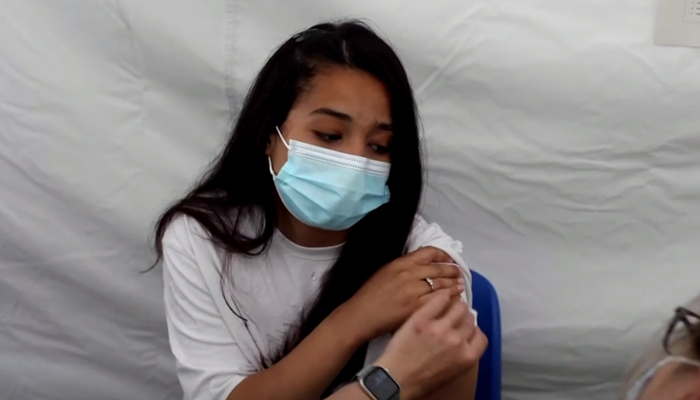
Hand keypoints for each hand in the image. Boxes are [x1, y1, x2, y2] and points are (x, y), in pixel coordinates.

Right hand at [340, 247, 464, 341]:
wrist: (361, 315)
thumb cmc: (370, 294)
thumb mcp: (386, 271)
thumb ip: (406, 266)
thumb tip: (426, 266)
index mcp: (401, 263)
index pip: (429, 252)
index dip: (443, 255)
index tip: (450, 260)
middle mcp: (409, 274)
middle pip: (439, 269)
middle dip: (452, 271)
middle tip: (460, 274)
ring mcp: (414, 292)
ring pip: (442, 285)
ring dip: (454, 286)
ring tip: (460, 286)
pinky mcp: (416, 308)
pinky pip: (439, 302)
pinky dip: (449, 300)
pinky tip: (454, 301)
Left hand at [376, 293, 486, 399]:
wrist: (396, 380)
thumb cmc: (421, 381)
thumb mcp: (452, 373)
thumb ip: (462, 354)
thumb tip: (464, 338)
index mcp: (467, 357)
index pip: (481, 336)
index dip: (473, 331)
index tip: (467, 329)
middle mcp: (457, 340)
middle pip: (469, 319)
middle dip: (463, 317)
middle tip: (455, 317)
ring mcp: (440, 327)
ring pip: (458, 306)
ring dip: (455, 305)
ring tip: (448, 306)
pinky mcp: (422, 318)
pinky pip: (439, 300)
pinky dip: (442, 296)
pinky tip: (441, 296)